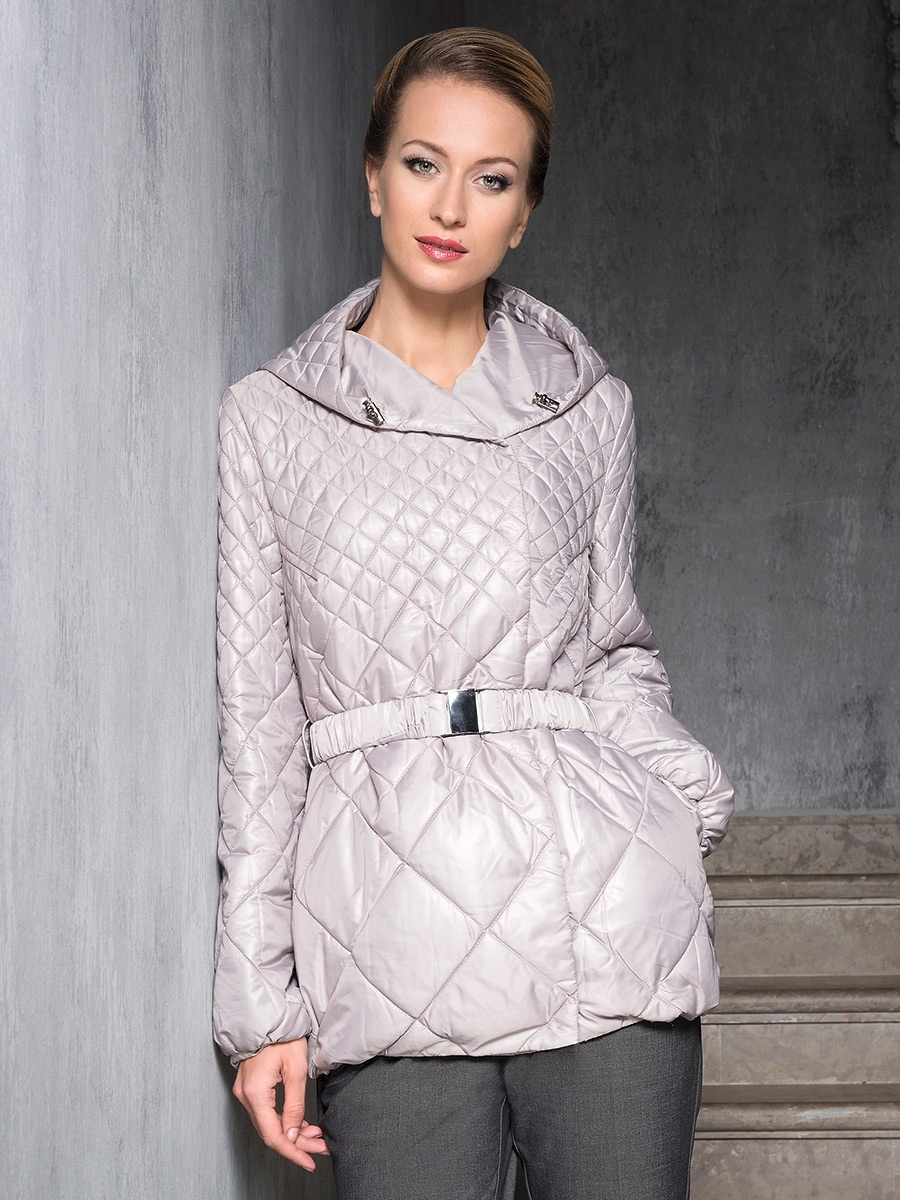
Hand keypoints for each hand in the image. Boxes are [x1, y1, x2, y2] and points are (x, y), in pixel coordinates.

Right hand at [233, 1038, 328, 1170]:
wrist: (268, 1017)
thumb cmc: (282, 1035)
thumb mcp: (296, 1070)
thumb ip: (294, 1106)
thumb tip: (293, 1135)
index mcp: (255, 1092)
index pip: (273, 1135)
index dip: (293, 1152)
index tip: (309, 1161)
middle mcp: (245, 1095)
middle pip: (271, 1132)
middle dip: (298, 1144)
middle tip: (320, 1148)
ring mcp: (245, 1092)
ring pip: (269, 1125)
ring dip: (293, 1133)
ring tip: (316, 1136)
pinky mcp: (250, 1089)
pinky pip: (266, 1113)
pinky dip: (284, 1121)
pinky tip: (301, 1124)